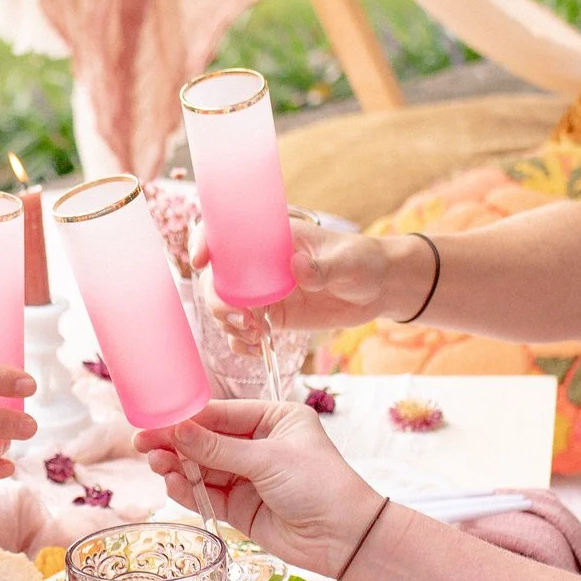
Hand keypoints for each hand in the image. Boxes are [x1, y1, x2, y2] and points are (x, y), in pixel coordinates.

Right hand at [132, 400, 387, 578]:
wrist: (344, 538)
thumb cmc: (319, 484)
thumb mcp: (268, 459)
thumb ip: (218, 448)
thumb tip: (176, 430)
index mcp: (273, 419)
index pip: (221, 413)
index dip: (186, 418)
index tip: (155, 419)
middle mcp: (258, 445)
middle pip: (206, 440)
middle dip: (176, 442)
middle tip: (143, 443)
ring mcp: (248, 477)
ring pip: (203, 468)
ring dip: (179, 466)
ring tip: (156, 464)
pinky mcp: (241, 507)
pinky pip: (208, 494)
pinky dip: (189, 489)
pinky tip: (172, 483)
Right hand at [192, 215, 413, 334]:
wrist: (379, 289)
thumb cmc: (364, 262)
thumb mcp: (348, 261)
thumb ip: (323, 267)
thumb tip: (296, 268)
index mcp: (272, 237)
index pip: (227, 231)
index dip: (205, 241)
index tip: (201, 261)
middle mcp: (259, 264)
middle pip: (218, 276)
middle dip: (217, 299)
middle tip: (241, 319)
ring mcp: (263, 291)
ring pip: (225, 305)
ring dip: (228, 324)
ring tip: (255, 335)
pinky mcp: (271, 316)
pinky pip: (242, 329)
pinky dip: (240, 342)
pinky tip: (256, 349)